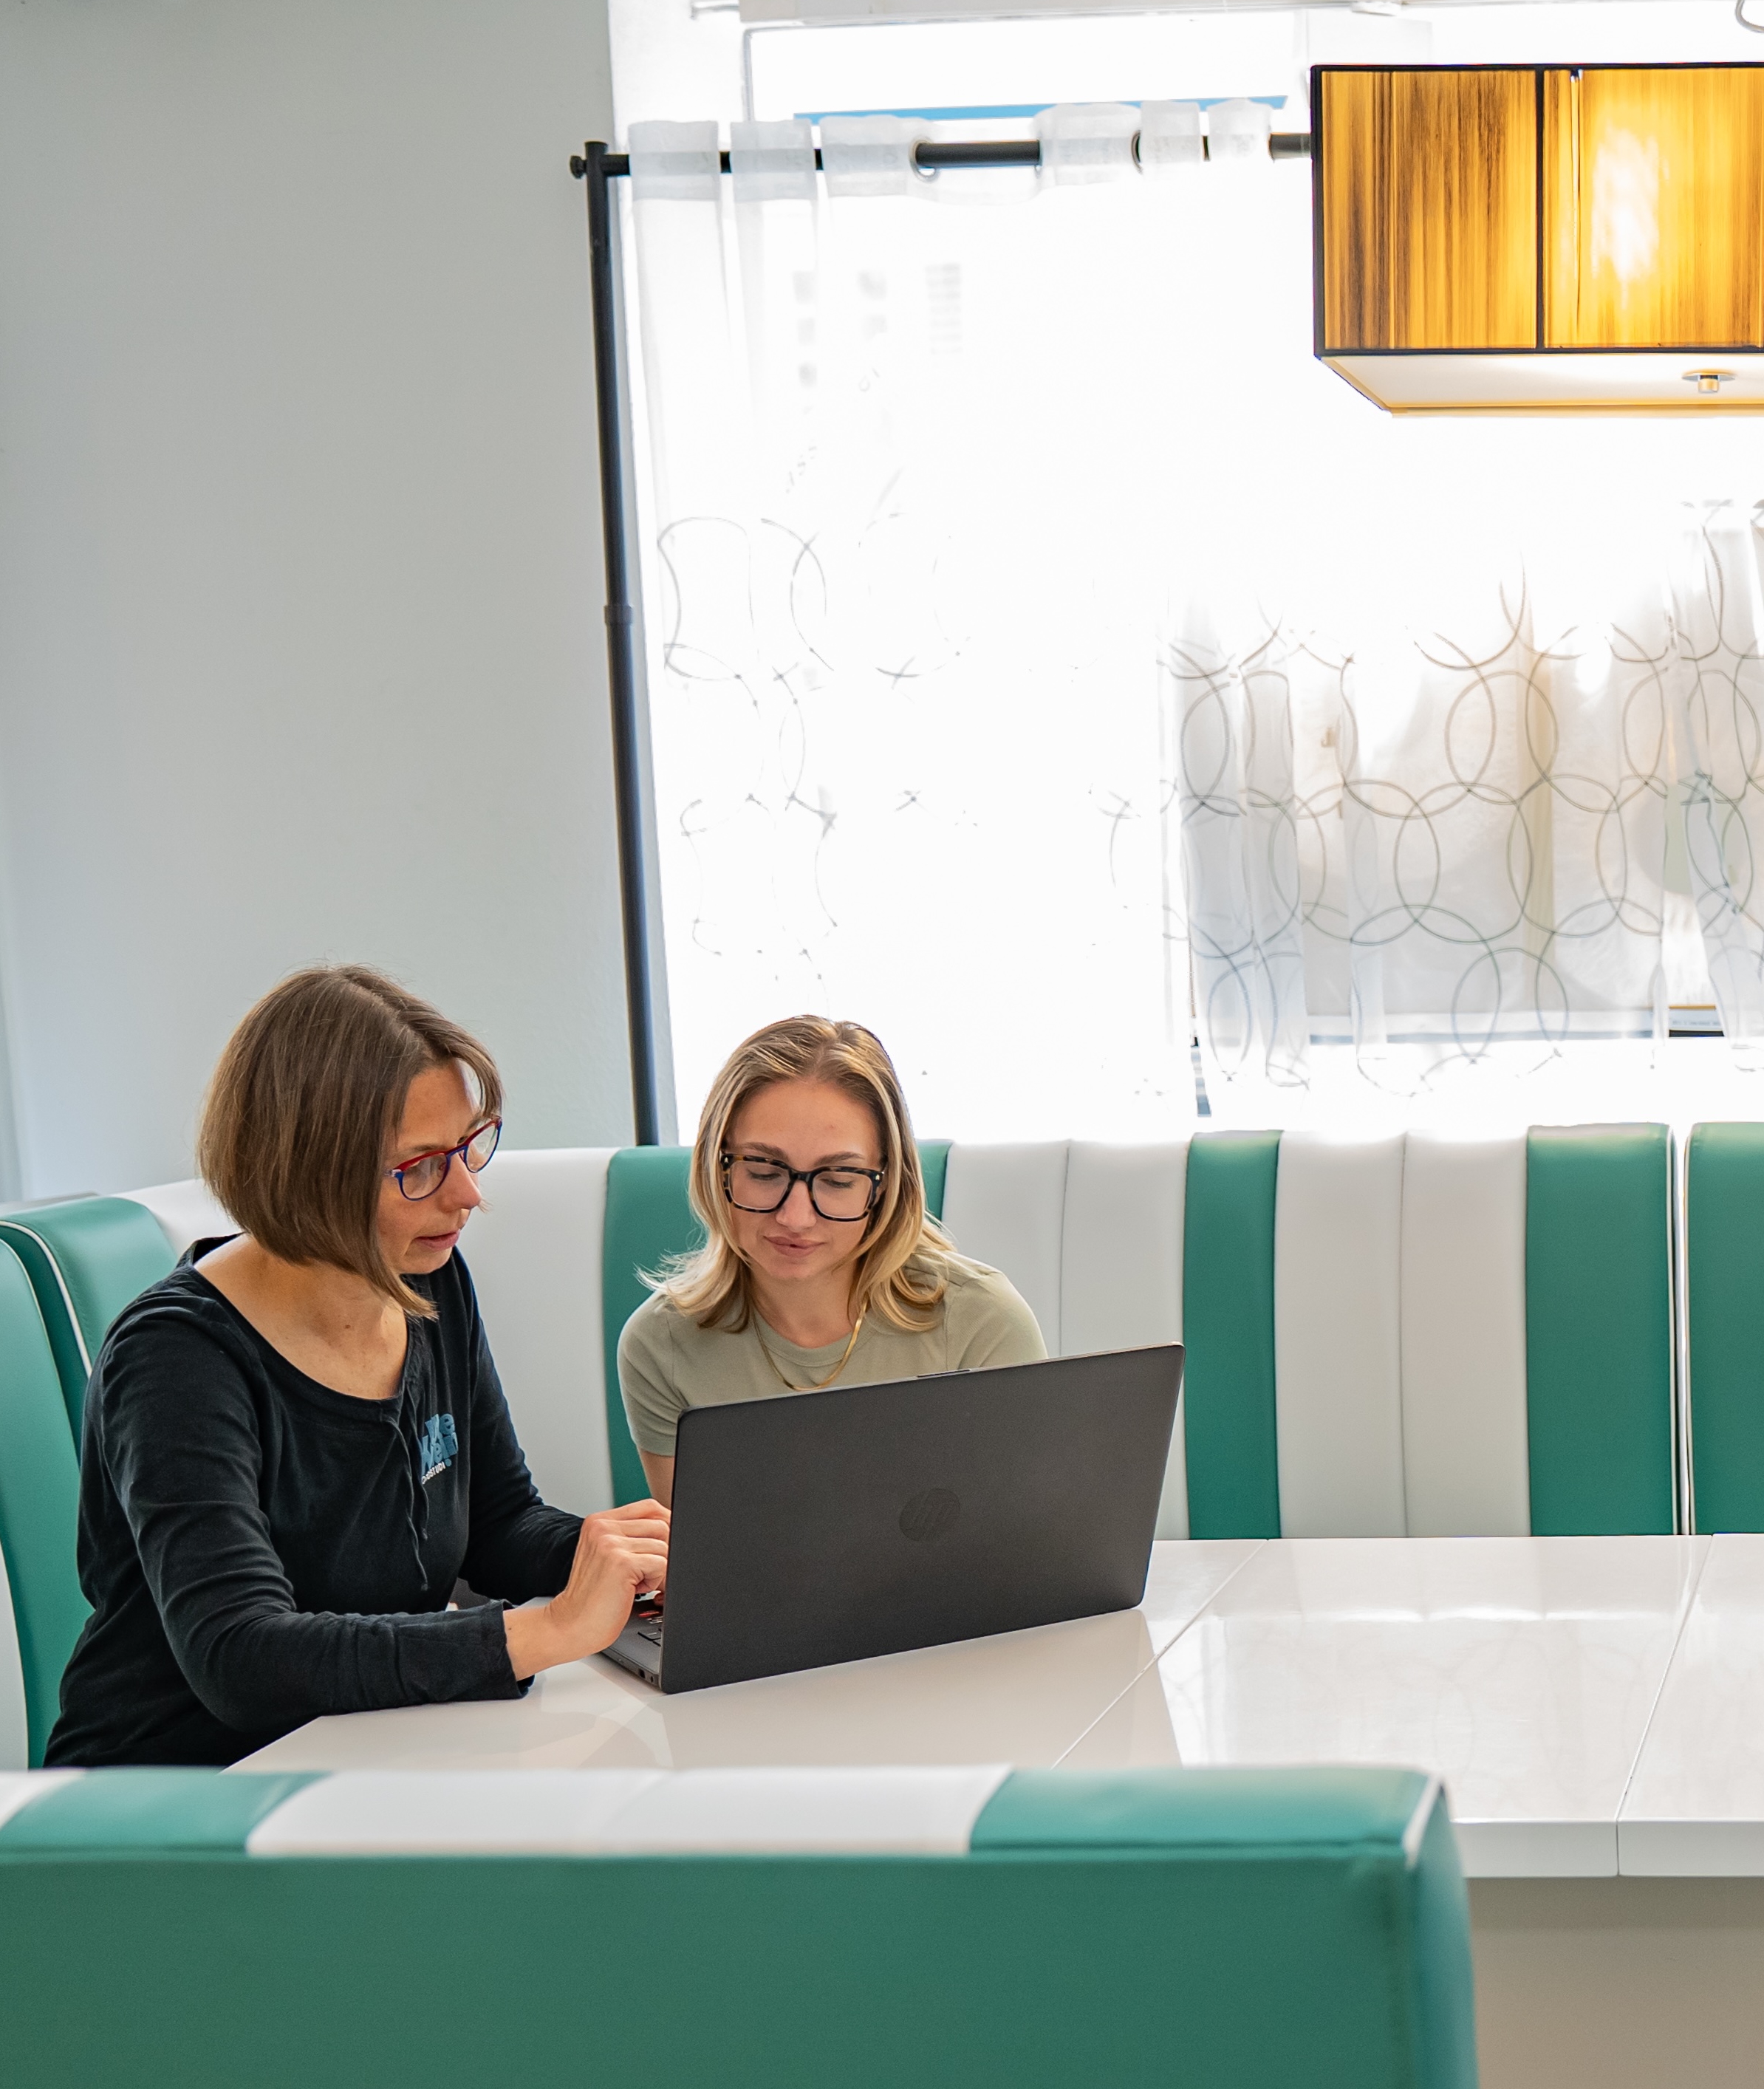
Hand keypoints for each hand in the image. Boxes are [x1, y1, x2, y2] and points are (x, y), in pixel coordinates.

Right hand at [503, 1499, 669, 1679]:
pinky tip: (635, 1591)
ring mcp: (611, 1544)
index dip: (666, 1526)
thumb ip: (631, 1537)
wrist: (571, 1625)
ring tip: (637, 1584)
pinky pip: (661, 1565)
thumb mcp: (607, 1556)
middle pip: (661, 1525)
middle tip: (650, 1575)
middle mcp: (603, 1527)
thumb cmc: (592, 1597)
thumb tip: (672, 1530)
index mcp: (599, 1521)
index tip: (667, 1547)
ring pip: (664, 1546)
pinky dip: (655, 1582)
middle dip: (664, 1553)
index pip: (649, 1507)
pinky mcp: (622, 1563)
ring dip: (659, 1571)